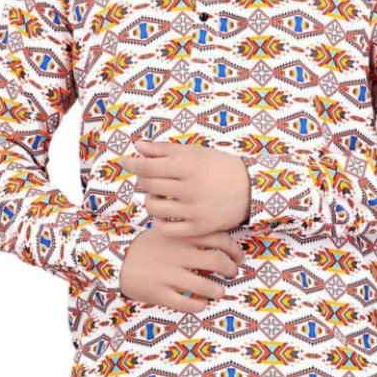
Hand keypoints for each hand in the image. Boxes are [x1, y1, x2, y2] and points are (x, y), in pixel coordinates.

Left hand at [119, 139, 250, 238]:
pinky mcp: (199, 228)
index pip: (148, 167)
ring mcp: (194, 210)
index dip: (133, 164)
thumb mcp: (195, 152)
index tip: (126, 161)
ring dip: (150, 199)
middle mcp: (190, 188)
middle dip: (142, 180)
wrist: (250, 188)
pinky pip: (166, 229)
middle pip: (149, 185)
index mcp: (189, 166)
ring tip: (159, 195)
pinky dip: (159, 221)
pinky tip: (164, 213)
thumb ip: (164, 149)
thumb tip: (137, 147)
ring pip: (153, 207)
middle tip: (147, 177)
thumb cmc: (218, 166)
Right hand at [119, 224, 245, 312]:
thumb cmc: (149, 246)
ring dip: (218, 290)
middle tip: (231, 273)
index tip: (239, 258)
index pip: (220, 238)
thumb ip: (191, 234)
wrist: (117, 260)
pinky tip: (201, 303)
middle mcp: (177, 254)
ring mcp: (168, 274)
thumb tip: (224, 240)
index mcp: (182, 236)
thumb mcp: (169, 232)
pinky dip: (199, 305)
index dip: (235, 250)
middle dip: (230, 270)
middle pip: (217, 262)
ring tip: (218, 291)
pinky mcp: (159, 293)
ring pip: (206, 286)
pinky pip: (187, 304)